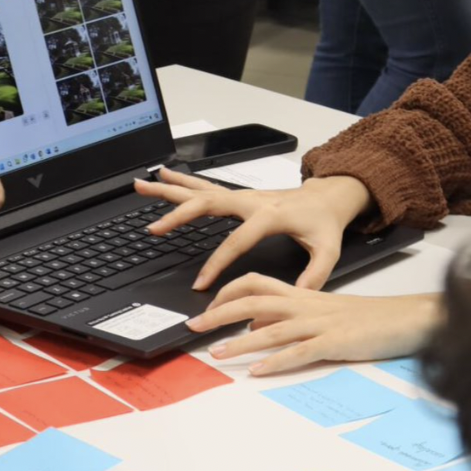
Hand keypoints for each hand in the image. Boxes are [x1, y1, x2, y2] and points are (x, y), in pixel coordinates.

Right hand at [134, 168, 371, 289]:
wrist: (327, 196)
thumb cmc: (324, 223)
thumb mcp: (328, 249)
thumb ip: (315, 273)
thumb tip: (299, 294)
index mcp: (269, 215)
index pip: (237, 240)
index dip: (218, 263)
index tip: (201, 284)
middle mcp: (250, 200)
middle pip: (207, 204)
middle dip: (179, 215)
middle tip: (154, 228)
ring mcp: (242, 195)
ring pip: (199, 189)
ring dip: (170, 188)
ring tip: (141, 186)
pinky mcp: (237, 195)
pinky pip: (205, 187)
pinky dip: (182, 182)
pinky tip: (163, 176)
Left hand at [190, 273, 442, 374]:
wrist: (405, 318)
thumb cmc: (364, 318)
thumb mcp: (320, 311)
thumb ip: (287, 315)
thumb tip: (254, 323)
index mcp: (301, 294)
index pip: (255, 283)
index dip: (227, 291)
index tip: (204, 304)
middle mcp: (305, 304)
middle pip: (254, 301)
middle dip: (220, 313)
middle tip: (194, 327)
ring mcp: (319, 324)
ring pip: (272, 328)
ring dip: (240, 341)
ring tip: (217, 353)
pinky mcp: (335, 344)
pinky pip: (300, 352)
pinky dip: (277, 361)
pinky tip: (260, 371)